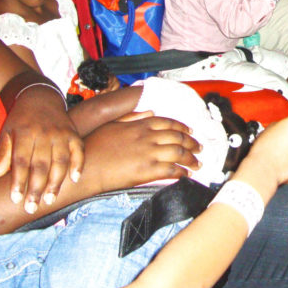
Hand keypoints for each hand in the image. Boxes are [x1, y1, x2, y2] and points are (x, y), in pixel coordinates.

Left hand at [0, 85, 84, 212]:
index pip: (21, 160)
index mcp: (24, 133)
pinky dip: (78, 164)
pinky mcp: (73, 133)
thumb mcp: (6, 132)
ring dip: (56, 182)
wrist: (40, 98)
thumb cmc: (20, 121)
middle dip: (36, 187)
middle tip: (32, 207)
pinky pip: (79, 150)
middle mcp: (43, 133)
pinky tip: (75, 179)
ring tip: (50, 200)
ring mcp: (60, 133)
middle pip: (41, 164)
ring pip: (60, 160)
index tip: (16, 199)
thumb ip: (2, 153)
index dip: (18, 181)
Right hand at [81, 115, 200, 192]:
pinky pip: (171, 170)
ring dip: (191, 159)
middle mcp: (148, 137)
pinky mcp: (147, 171)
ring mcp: (149, 154)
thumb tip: (151, 111)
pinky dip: (182, 172)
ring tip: (197, 164)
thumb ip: (133, 117)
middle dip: (192, 143)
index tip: (190, 132)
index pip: (170, 123)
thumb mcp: (113, 124)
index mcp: (141, 125)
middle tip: (199, 148)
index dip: (183, 128)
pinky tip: (186, 175)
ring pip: (179, 153)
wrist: (87, 167)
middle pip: (179, 138)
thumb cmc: (95, 145)